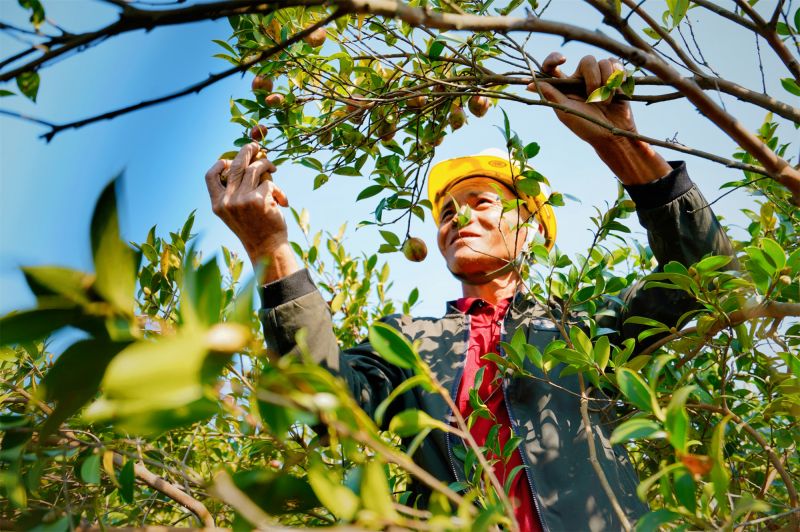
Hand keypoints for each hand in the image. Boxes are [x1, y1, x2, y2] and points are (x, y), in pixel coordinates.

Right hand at [206, 143, 298, 281]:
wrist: (267, 248)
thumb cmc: (255, 228)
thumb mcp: (237, 212)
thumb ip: (236, 192)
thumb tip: (248, 163)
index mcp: (218, 204)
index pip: (210, 176)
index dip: (219, 164)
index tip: (231, 160)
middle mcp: (227, 201)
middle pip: (235, 164)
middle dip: (247, 151)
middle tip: (257, 146)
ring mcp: (242, 200)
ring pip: (254, 169)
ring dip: (266, 164)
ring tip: (273, 167)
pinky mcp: (259, 199)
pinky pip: (270, 182)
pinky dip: (278, 189)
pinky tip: (282, 201)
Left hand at [529, 53, 634, 147]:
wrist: (613, 134)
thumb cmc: (587, 126)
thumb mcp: (566, 112)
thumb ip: (551, 95)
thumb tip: (529, 85)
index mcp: (565, 86)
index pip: (554, 66)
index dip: (554, 58)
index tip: (562, 59)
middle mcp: (580, 78)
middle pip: (587, 60)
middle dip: (593, 79)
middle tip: (593, 98)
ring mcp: (599, 76)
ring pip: (604, 62)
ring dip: (607, 83)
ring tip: (606, 101)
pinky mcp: (615, 76)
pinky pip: (616, 65)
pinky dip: (617, 79)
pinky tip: (617, 92)